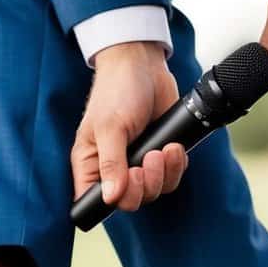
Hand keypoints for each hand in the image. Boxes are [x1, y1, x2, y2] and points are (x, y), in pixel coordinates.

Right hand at [71, 41, 187, 210]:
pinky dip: (177, 165)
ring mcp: (137, 163)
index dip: (112, 201)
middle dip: (146, 185)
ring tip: (164, 148)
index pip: (92, 201)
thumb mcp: (110, 128)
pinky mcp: (160, 155)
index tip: (126, 183)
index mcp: (91, 164)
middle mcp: (112, 168)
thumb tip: (111, 198)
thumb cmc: (116, 91)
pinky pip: (171, 177)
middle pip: (131, 201)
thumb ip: (111, 164)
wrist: (143, 65)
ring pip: (154, 191)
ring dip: (164, 173)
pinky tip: (173, 145)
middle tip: (149, 159)